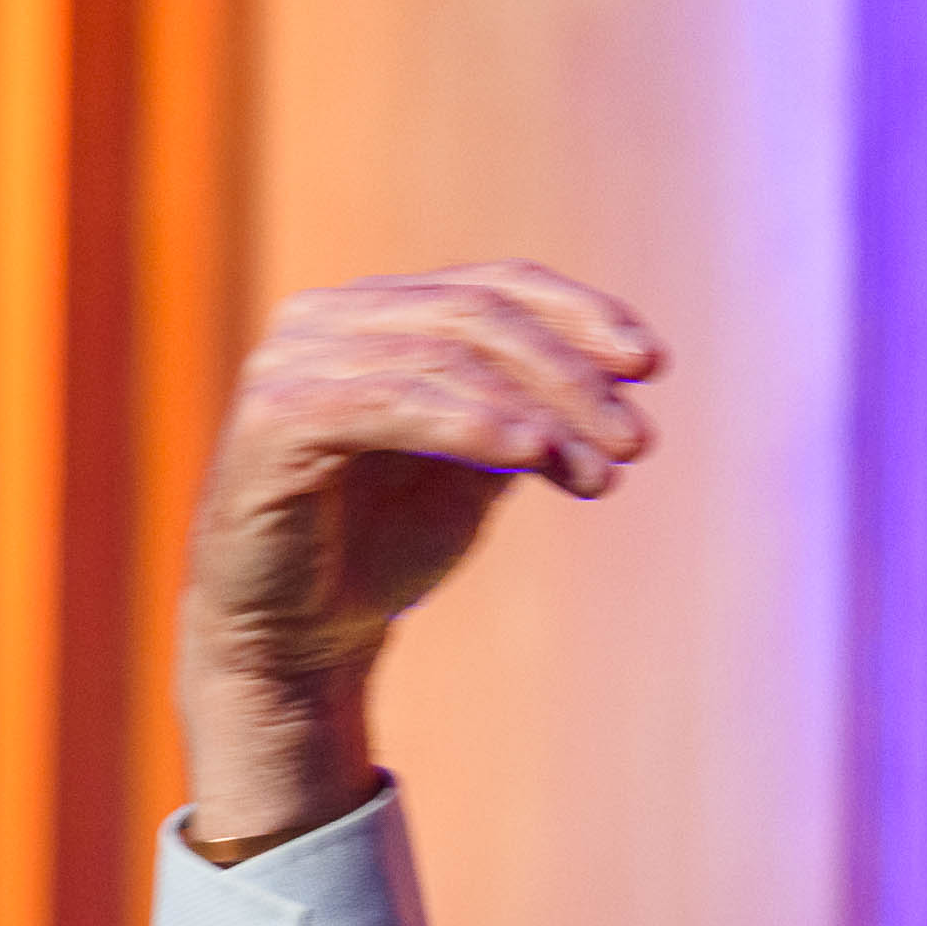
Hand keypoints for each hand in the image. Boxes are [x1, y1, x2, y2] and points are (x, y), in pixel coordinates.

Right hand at [177, 263, 664, 846]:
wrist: (299, 640)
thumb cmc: (385, 547)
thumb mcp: (480, 470)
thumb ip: (535, 414)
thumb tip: (627, 374)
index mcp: (379, 313)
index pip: (497, 285)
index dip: (580, 315)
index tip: (653, 365)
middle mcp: (328, 318)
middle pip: (479, 317)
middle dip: (572, 376)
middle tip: (637, 441)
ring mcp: (292, 361)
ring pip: (444, 358)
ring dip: (539, 411)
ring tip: (600, 471)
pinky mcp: (273, 417)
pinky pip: (391, 403)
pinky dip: (471, 422)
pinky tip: (535, 454)